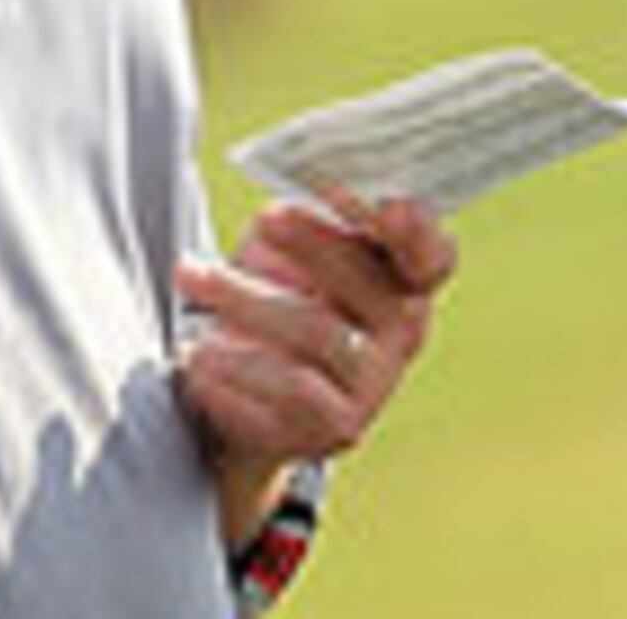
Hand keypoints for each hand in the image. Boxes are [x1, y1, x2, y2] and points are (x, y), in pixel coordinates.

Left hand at [174, 192, 458, 494]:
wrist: (247, 400)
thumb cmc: (277, 299)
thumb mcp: (291, 251)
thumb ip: (303, 222)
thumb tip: (280, 211)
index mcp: (405, 279)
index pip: (433, 254)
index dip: (413, 228)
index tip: (381, 201)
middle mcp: (404, 332)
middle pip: (361, 280)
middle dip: (310, 241)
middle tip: (264, 220)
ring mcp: (376, 383)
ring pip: (316, 328)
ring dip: (246, 295)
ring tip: (192, 275)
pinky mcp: (340, 425)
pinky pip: (290, 386)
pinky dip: (239, 363)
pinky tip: (198, 353)